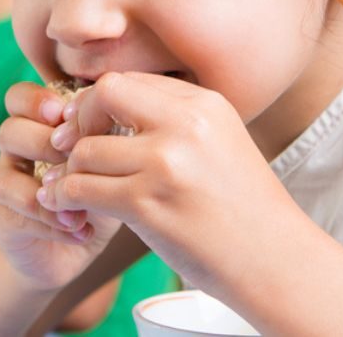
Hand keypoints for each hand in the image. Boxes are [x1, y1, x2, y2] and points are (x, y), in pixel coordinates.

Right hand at [0, 82, 120, 292]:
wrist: (71, 253)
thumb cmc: (96, 197)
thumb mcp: (107, 164)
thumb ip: (108, 139)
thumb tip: (127, 119)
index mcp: (37, 127)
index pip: (20, 98)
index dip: (36, 101)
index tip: (65, 114)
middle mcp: (15, 151)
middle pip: (10, 129)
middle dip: (45, 142)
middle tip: (75, 158)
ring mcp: (6, 183)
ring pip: (5, 174)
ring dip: (48, 185)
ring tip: (82, 204)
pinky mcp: (3, 218)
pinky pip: (18, 212)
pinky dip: (53, 221)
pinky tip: (82, 230)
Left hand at [40, 72, 296, 292]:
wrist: (277, 262)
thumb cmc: (245, 210)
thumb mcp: (221, 144)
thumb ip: (175, 122)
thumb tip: (111, 107)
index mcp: (205, 104)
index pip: (131, 80)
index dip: (101, 103)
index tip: (92, 127)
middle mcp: (186, 125)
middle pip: (104, 94)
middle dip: (80, 120)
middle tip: (72, 147)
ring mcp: (166, 164)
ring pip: (85, 149)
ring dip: (70, 170)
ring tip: (69, 186)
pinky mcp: (147, 204)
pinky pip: (81, 188)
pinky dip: (64, 197)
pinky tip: (66, 206)